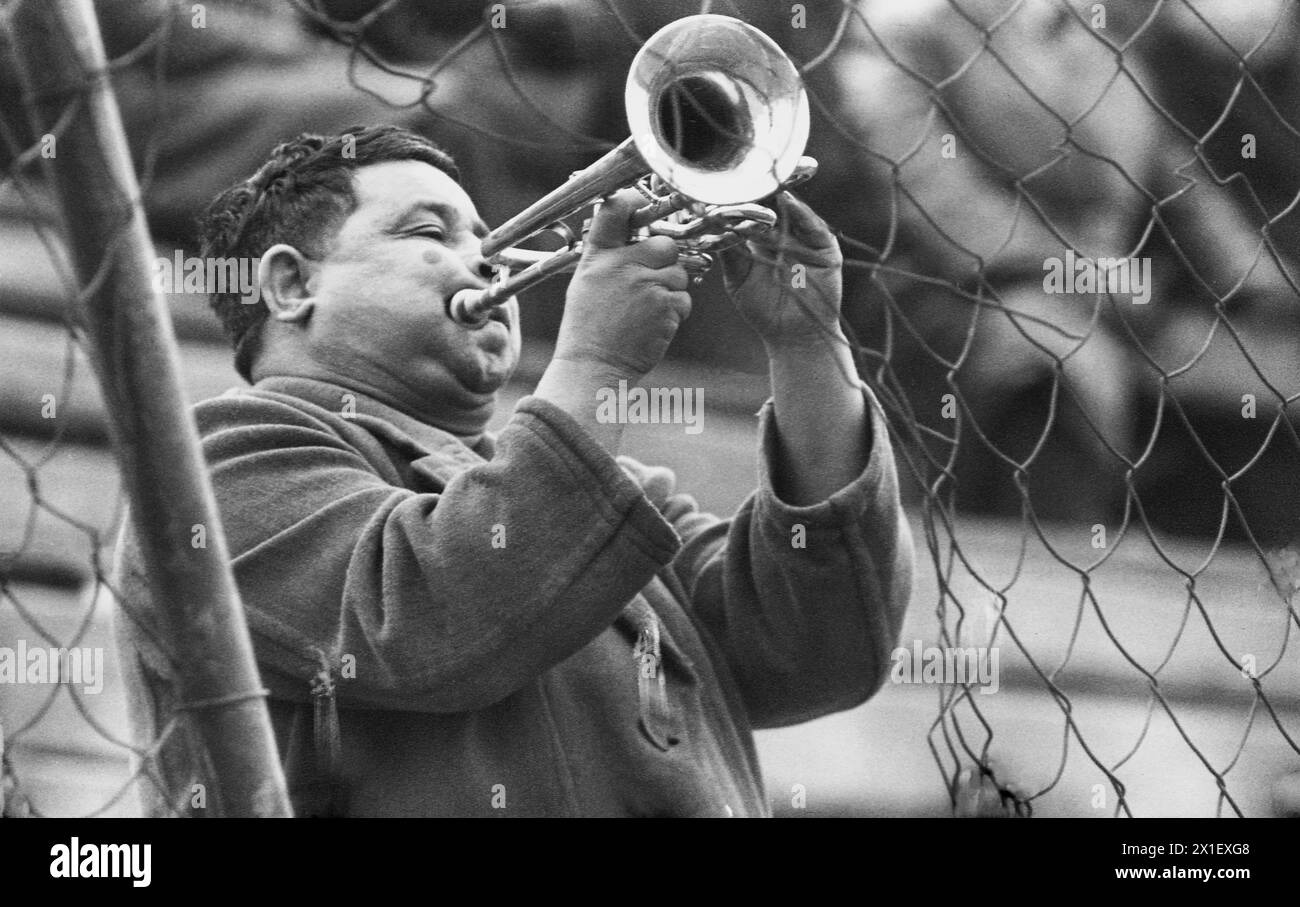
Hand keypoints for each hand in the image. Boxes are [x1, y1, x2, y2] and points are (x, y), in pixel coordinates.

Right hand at [554, 188, 691, 379]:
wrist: (593, 366)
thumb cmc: (588, 328)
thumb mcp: (586, 282)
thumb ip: (607, 255)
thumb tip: (632, 233)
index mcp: (598, 257)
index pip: (615, 210)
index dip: (634, 199)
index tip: (643, 200)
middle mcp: (622, 265)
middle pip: (664, 242)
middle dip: (665, 259)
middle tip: (651, 279)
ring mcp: (646, 284)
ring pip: (678, 272)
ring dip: (670, 289)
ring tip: (646, 309)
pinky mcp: (666, 306)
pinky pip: (684, 297)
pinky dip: (675, 311)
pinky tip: (653, 324)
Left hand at [720, 192, 842, 347]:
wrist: (792, 337)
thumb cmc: (763, 311)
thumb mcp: (738, 278)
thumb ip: (729, 251)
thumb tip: (712, 224)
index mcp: (764, 240)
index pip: (752, 212)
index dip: (739, 200)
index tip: (721, 187)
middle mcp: (786, 235)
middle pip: (773, 205)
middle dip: (758, 192)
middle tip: (740, 176)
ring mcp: (807, 240)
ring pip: (792, 210)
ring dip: (777, 197)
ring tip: (761, 183)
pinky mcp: (826, 248)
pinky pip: (813, 225)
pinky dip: (800, 212)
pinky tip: (787, 201)